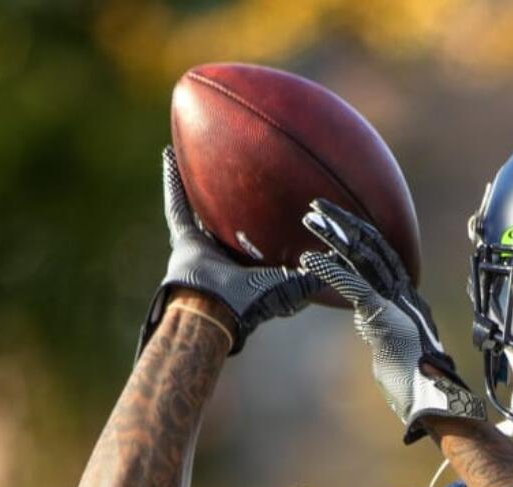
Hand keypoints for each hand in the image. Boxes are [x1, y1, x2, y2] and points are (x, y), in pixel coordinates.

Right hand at [138, 147, 319, 355]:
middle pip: (228, 217)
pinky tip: (170, 155)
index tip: (278, 199)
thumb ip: (313, 275)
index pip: (259, 237)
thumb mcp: (291, 286)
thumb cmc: (253, 302)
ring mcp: (202, 244)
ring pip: (200, 206)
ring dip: (199, 183)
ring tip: (198, 152)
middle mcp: (225, 252)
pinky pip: (177, 204)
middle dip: (232, 197)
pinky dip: (172, 181)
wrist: (216, 309)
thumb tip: (342, 263)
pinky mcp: (182, 237)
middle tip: (236, 168)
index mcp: (249, 264)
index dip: (266, 220)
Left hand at [299, 199, 485, 442]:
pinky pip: (354, 285)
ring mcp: (396, 302)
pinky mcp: (383, 315)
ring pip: (365, 257)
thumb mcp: (393, 346)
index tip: (336, 220)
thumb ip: (380, 326)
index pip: (382, 256)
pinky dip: (330, 271)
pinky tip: (309, 261)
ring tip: (310, 220)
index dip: (359, 234)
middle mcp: (405, 294)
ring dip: (335, 236)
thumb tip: (365, 320)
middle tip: (317, 207)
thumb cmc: (413, 382)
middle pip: (374, 247)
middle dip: (345, 223)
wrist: (434, 399)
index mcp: (407, 298)